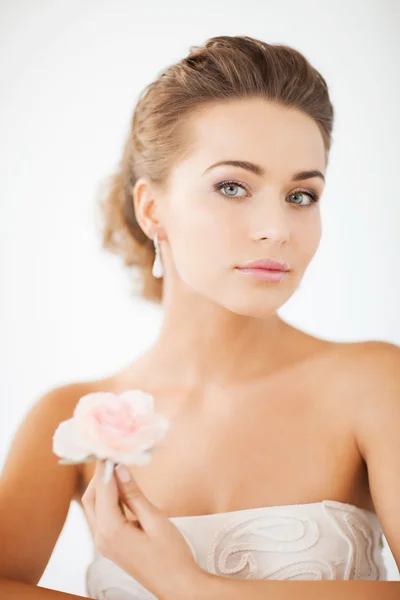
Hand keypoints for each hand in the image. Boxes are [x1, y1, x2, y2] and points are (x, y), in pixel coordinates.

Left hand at [82, 459, 204, 599]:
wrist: (178, 586)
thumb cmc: (172, 554)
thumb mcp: (155, 520)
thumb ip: (134, 494)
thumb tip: (121, 469)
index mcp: (111, 530)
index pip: (103, 489)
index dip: (106, 465)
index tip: (110, 446)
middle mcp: (101, 537)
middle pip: (91, 496)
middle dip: (100, 474)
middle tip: (114, 454)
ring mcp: (103, 543)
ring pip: (93, 506)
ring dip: (102, 486)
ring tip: (117, 466)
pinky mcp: (110, 545)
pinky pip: (100, 516)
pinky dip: (106, 499)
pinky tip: (120, 488)